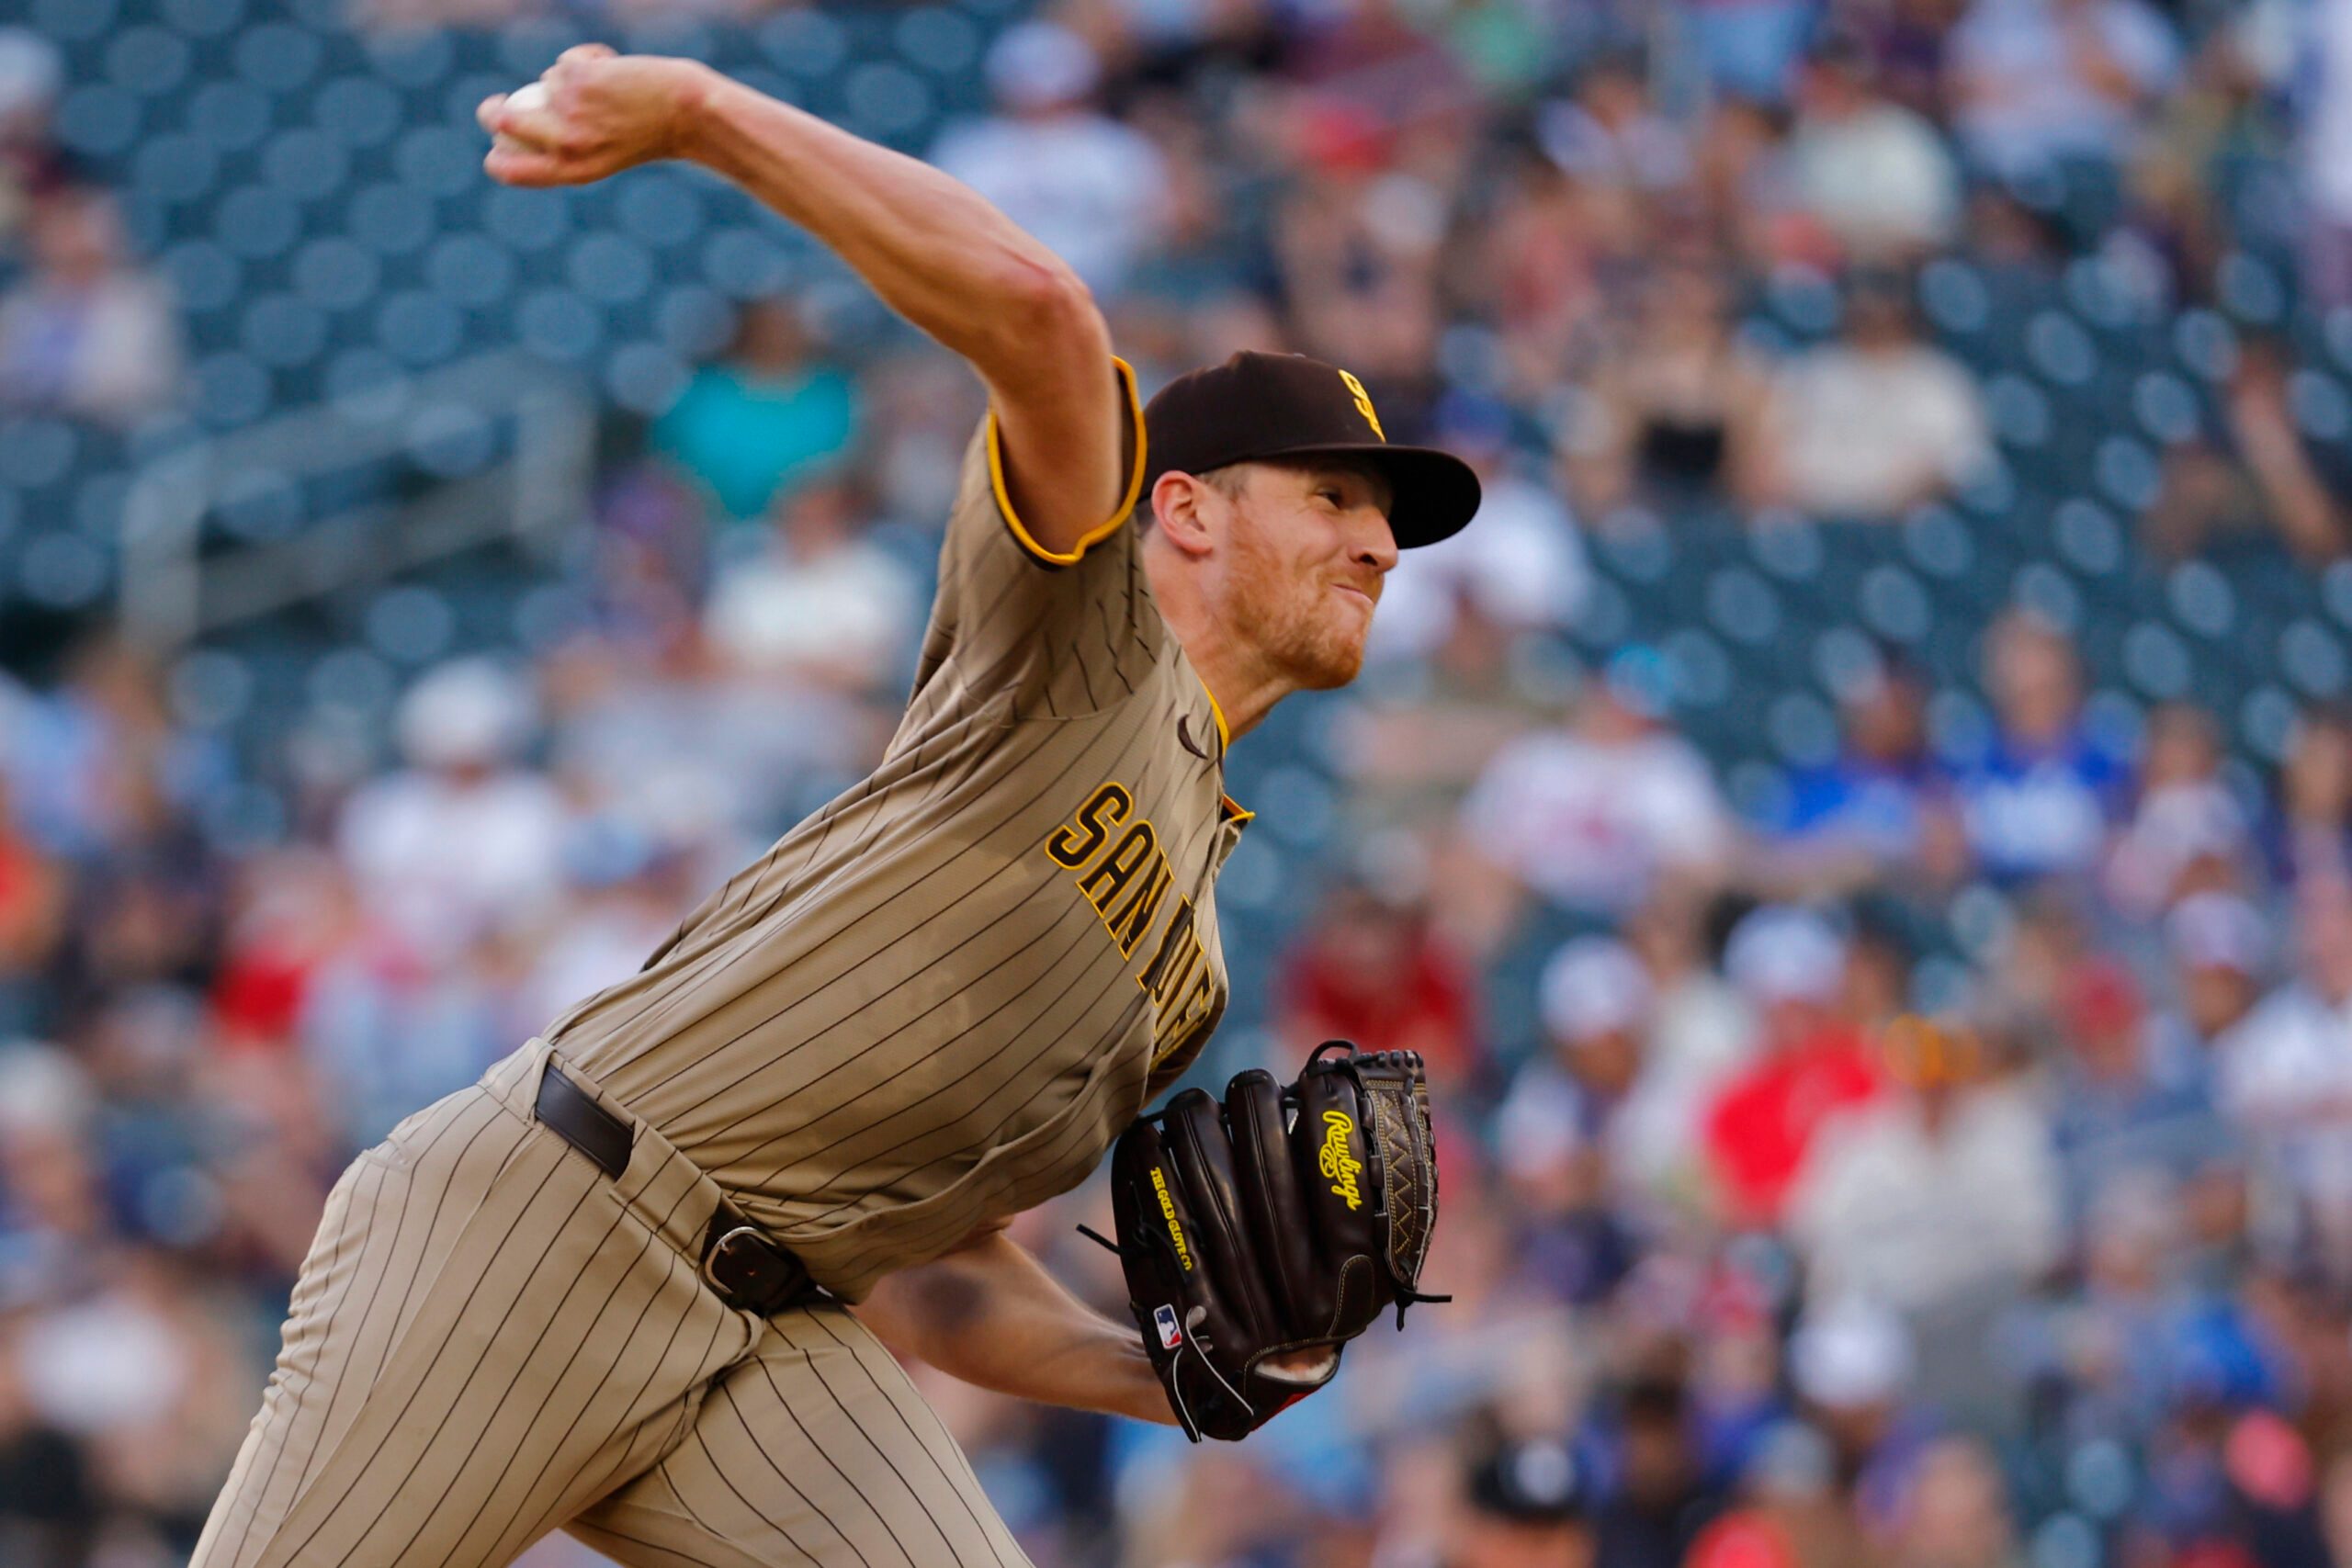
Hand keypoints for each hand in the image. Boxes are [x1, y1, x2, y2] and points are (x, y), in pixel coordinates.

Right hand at [476, 45, 709, 186]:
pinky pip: (566, 62)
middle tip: (500, 102)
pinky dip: (587, 61)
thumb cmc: (649, 135)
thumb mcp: (603, 156)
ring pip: (544, 85)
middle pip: (501, 122)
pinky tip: (614, 71)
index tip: (495, 143)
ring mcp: (569, 109)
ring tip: (605, 90)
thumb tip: (516, 132)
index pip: (509, 171)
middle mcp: (565, 144)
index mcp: (571, 171)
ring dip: (568, 80)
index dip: (494, 157)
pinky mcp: (577, 77)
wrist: (686, 112)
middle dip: (491, 110)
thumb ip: (563, 149)